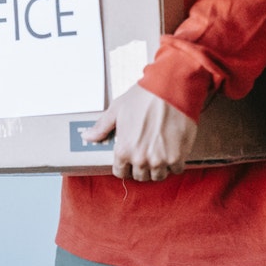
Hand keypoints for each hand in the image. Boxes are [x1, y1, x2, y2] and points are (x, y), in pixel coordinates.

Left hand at [83, 84, 197, 181]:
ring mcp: (160, 160)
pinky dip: (175, 163)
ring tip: (161, 152)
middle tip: (147, 152)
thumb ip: (102, 127)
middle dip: (142, 166)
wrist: (171, 89)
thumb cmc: (144, 97)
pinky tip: (174, 150)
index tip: (131, 159)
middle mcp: (140, 159)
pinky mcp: (177, 156)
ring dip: (159, 167)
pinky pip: (176, 169)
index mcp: (123, 150)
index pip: (121, 172)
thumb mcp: (117, 109)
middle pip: (140, 176)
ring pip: (158, 175)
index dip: (125, 165)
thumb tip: (88, 136)